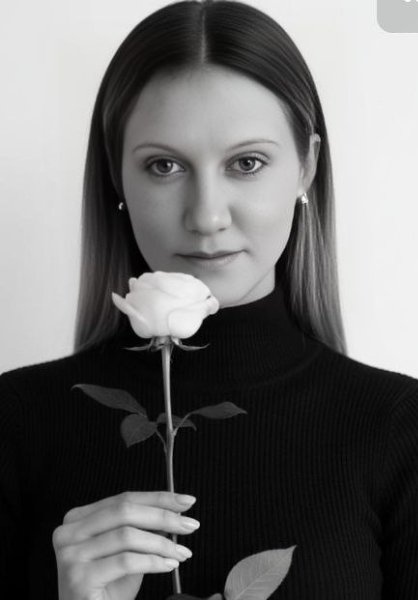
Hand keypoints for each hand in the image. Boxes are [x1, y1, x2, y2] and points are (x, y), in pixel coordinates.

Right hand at [52, 491, 198, 599]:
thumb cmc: (108, 589)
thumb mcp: (128, 551)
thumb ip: (143, 528)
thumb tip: (174, 509)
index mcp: (78, 519)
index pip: (124, 499)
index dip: (158, 498)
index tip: (185, 501)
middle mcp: (68, 532)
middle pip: (125, 511)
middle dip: (163, 516)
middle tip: (189, 525)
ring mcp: (71, 555)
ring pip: (126, 535)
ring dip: (162, 543)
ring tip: (181, 553)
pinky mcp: (78, 578)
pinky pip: (125, 562)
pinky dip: (153, 561)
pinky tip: (168, 565)